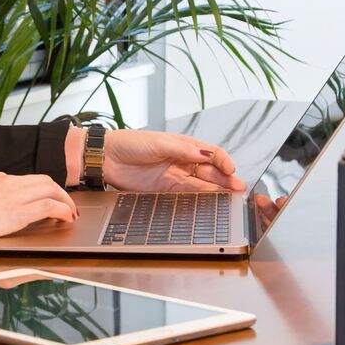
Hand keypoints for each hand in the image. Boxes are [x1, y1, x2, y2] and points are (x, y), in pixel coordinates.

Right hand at [0, 172, 78, 248]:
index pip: (30, 179)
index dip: (46, 189)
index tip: (53, 199)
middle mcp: (8, 182)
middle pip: (45, 181)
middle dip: (61, 193)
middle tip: (68, 208)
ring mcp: (14, 195)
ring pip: (51, 189)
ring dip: (66, 202)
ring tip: (71, 215)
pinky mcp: (17, 211)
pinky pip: (49, 206)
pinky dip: (63, 210)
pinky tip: (67, 219)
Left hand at [101, 130, 245, 193]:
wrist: (106, 159)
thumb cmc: (130, 143)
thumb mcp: (159, 142)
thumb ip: (183, 150)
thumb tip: (206, 154)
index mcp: (184, 145)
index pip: (210, 153)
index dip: (222, 161)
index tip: (230, 169)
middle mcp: (182, 161)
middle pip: (209, 171)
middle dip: (225, 179)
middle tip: (238, 188)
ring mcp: (174, 176)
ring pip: (201, 184)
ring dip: (216, 190)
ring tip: (230, 196)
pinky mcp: (165, 190)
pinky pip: (186, 194)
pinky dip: (199, 198)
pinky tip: (210, 201)